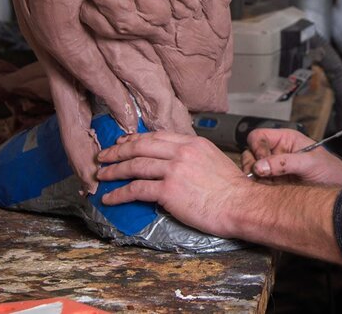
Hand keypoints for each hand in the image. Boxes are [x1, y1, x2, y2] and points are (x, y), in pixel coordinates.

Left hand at [96, 131, 249, 238]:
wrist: (240, 204)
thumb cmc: (232, 188)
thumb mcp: (213, 160)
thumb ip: (193, 156)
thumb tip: (175, 162)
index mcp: (193, 143)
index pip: (157, 136)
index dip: (136, 139)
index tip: (123, 142)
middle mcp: (181, 152)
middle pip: (141, 147)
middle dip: (118, 151)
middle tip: (103, 156)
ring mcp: (174, 170)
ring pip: (135, 165)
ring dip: (114, 170)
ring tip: (101, 175)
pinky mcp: (168, 191)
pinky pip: (136, 189)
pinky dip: (120, 193)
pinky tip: (110, 197)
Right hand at [243, 128, 341, 186]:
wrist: (340, 188)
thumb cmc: (330, 171)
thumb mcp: (309, 163)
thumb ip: (284, 163)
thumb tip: (260, 166)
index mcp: (285, 139)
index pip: (258, 137)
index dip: (257, 148)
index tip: (263, 162)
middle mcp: (276, 152)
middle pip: (250, 154)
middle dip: (254, 166)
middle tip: (265, 177)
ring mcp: (274, 169)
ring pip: (252, 171)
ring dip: (258, 179)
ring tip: (273, 185)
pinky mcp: (274, 184)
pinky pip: (258, 185)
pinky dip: (261, 189)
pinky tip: (273, 192)